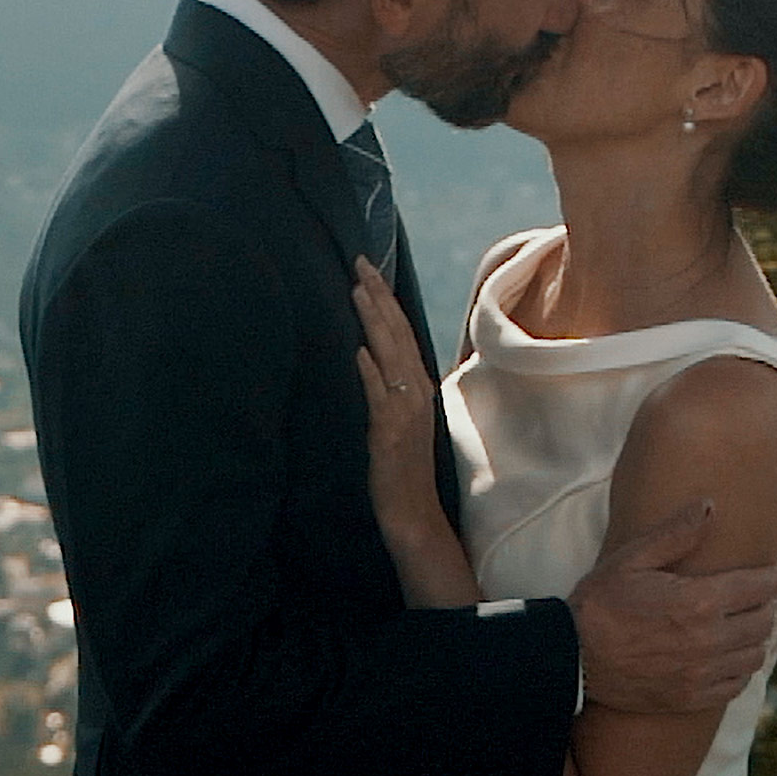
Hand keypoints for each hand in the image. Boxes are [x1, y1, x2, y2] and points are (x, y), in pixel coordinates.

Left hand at [353, 258, 444, 544]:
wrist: (414, 512)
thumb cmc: (403, 468)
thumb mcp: (396, 419)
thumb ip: (387, 386)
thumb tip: (366, 354)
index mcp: (418, 386)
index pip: (401, 332)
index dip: (385, 301)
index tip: (369, 272)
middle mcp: (416, 391)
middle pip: (397, 333)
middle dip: (378, 296)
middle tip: (361, 263)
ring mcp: (406, 410)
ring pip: (390, 355)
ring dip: (375, 322)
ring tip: (358, 290)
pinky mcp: (391, 431)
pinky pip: (381, 396)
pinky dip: (372, 372)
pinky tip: (360, 351)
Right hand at [567, 502, 776, 713]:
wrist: (571, 656)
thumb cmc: (599, 602)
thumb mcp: (631, 558)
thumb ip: (675, 533)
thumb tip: (711, 506)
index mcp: (699, 601)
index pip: (760, 587)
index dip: (768, 577)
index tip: (766, 573)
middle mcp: (708, 639)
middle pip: (764, 621)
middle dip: (763, 606)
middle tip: (753, 598)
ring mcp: (701, 673)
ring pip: (755, 655)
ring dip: (754, 639)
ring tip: (742, 626)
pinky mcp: (691, 698)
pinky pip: (736, 685)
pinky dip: (739, 669)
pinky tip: (726, 658)